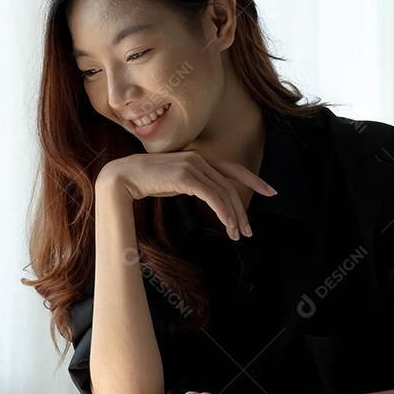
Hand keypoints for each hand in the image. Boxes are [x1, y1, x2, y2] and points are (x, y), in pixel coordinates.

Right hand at [97, 150, 275, 239]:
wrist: (123, 176)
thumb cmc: (146, 181)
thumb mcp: (175, 181)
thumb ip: (193, 184)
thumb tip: (209, 197)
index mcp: (199, 158)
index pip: (233, 168)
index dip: (254, 179)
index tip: (270, 191)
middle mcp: (199, 158)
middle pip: (232, 185)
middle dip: (243, 209)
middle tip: (248, 230)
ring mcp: (193, 165)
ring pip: (225, 193)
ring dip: (234, 217)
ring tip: (237, 235)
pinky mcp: (186, 176)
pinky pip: (213, 197)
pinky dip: (223, 212)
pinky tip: (227, 225)